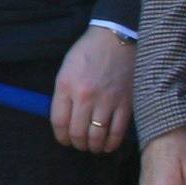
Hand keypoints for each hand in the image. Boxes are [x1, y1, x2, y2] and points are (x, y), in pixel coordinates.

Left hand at [50, 27, 134, 155]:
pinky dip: (111, 143)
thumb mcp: (66, 69)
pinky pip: (117, 132)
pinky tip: (108, 144)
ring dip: (93, 147)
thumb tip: (64, 121)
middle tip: (79, 144)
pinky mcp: (126, 103)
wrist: (117, 38)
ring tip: (93, 146)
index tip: (65, 140)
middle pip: (77, 133)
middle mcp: (85, 96)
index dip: (61, 137)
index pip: (59, 122)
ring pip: (97, 137)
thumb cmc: (89, 52)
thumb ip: (64, 94)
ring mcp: (107, 100)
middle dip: (77, 144)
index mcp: (66, 86)